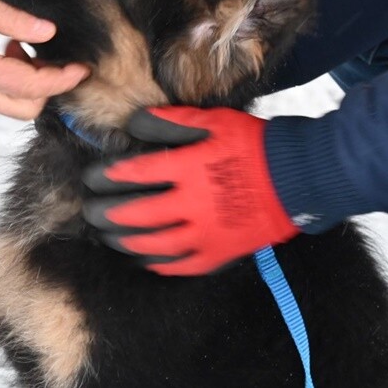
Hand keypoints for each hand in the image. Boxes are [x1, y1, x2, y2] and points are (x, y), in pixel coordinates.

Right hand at [0, 0, 89, 119]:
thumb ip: (15, 20)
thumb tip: (48, 32)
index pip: (32, 88)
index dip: (62, 80)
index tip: (82, 69)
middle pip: (25, 109)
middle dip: (48, 88)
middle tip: (56, 59)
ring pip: (10, 105)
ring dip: (29, 84)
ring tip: (27, 50)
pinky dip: (11, 81)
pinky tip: (9, 51)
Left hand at [81, 106, 298, 276]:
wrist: (297, 178)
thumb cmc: (254, 145)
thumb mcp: (214, 122)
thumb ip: (172, 122)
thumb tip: (134, 122)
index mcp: (190, 169)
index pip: (136, 174)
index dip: (108, 176)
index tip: (91, 178)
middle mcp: (193, 205)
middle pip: (136, 215)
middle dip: (106, 213)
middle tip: (90, 211)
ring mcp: (205, 234)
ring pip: (152, 245)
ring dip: (124, 241)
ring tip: (108, 235)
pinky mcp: (218, 253)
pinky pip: (179, 265)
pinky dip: (156, 263)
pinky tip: (143, 258)